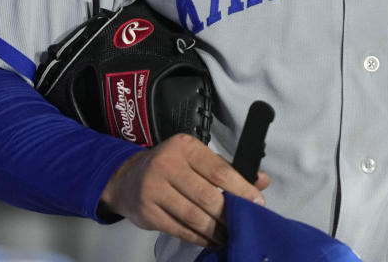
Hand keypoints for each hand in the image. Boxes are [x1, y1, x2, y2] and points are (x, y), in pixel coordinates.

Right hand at [100, 133, 269, 248]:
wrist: (126, 178)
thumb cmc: (169, 166)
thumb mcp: (196, 158)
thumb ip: (228, 169)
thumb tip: (261, 181)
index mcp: (185, 147)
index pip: (218, 170)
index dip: (241, 188)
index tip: (256, 202)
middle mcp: (167, 165)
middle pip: (207, 195)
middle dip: (229, 213)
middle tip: (243, 222)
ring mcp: (154, 189)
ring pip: (193, 215)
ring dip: (215, 229)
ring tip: (229, 235)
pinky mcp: (148, 212)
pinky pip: (179, 229)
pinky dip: (199, 237)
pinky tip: (210, 240)